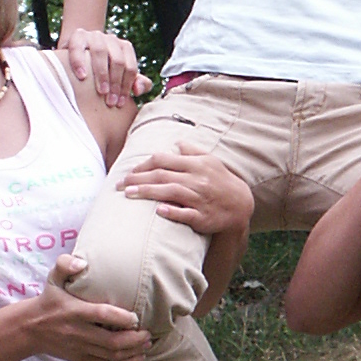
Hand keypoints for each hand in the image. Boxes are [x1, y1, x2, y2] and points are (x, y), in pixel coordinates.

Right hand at [19, 252, 151, 360]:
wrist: (29, 329)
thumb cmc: (48, 300)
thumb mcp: (52, 279)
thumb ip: (65, 265)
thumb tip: (82, 263)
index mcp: (73, 311)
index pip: (102, 315)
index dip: (122, 318)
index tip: (136, 317)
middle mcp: (77, 331)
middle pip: (111, 341)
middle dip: (135, 339)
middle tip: (149, 333)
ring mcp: (79, 347)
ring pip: (111, 355)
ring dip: (133, 351)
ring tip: (147, 343)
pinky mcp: (81, 358)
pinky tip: (138, 356)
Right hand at [57, 24, 149, 111]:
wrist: (78, 52)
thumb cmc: (102, 68)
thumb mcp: (119, 75)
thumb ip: (135, 82)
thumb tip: (138, 91)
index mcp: (124, 48)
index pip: (131, 68)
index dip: (127, 87)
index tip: (120, 104)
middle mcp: (111, 39)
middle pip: (118, 61)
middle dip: (116, 83)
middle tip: (110, 102)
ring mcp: (94, 36)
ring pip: (100, 52)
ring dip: (102, 74)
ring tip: (101, 91)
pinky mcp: (77, 36)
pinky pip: (78, 48)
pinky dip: (79, 62)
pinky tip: (82, 77)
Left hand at [117, 134, 254, 236]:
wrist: (241, 205)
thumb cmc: (222, 181)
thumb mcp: (211, 161)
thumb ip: (192, 151)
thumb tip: (176, 143)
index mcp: (195, 164)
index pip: (164, 160)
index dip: (143, 165)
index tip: (129, 172)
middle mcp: (196, 180)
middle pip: (162, 175)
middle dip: (138, 178)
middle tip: (119, 184)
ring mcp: (199, 199)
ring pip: (170, 192)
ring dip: (148, 192)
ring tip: (128, 194)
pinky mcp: (202, 217)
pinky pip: (185, 213)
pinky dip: (172, 211)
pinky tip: (158, 210)